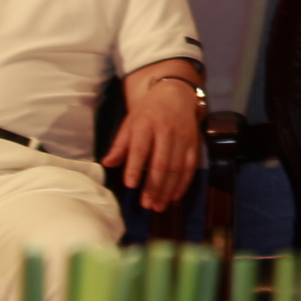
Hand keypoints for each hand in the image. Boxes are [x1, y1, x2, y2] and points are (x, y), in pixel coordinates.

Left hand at [105, 68, 203, 209]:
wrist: (175, 95)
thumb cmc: (147, 112)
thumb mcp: (129, 123)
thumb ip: (119, 145)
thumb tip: (107, 163)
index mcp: (146, 125)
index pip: (141, 148)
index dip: (136, 167)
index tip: (130, 185)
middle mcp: (167, 131)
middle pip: (162, 162)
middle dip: (154, 186)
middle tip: (146, 204)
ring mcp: (183, 138)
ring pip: (176, 168)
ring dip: (168, 189)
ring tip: (158, 206)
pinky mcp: (194, 144)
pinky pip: (190, 167)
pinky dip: (183, 184)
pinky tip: (175, 197)